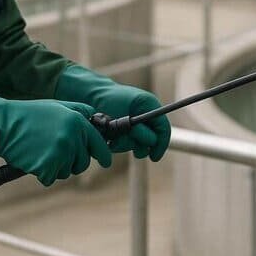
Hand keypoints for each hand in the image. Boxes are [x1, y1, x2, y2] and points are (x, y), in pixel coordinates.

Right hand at [0, 99, 112, 185]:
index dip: (103, 154)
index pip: (98, 142)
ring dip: (54, 167)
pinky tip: (31, 159)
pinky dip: (41, 173)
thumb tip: (97, 119)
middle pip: (83, 162)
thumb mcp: (57, 106)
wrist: (2, 125)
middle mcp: (72, 136)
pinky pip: (50, 178)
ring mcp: (61, 152)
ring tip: (39, 151)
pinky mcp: (48, 166)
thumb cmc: (28, 116)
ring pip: (66, 172)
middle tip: (53, 153)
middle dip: (71, 162)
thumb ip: (78, 112)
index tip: (106, 162)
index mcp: (77, 120)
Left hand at [55, 65, 170, 160]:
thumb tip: (151, 141)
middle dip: (138, 142)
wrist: (92, 97)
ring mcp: (132, 130)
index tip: (154, 157)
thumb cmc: (113, 97)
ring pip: (135, 147)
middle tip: (127, 134)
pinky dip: (116, 145)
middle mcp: (143, 122)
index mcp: (151, 110)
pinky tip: (109, 138)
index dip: (160, 145)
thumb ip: (147, 122)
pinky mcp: (120, 136)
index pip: (163, 131)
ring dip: (125, 143)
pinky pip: (122, 147)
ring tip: (114, 134)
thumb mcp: (136, 105)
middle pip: (149, 142)